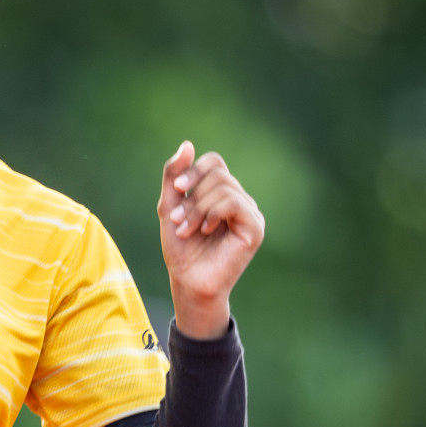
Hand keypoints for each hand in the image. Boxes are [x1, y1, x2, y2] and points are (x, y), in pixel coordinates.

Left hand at [158, 141, 264, 338]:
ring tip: (187, 231)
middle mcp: (240, 200)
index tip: (176, 189)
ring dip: (197, 209)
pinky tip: (205, 231)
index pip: (214, 162)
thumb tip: (187, 144)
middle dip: (191, 196)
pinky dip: (212, 214)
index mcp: (222, 194)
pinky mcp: (255, 228)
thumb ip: (173, 176)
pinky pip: (233, 202)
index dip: (192, 170)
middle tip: (178, 221)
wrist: (188, 282)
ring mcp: (250, 214)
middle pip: (217, 173)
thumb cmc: (181, 248)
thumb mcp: (169, 207)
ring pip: (223, 187)